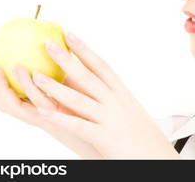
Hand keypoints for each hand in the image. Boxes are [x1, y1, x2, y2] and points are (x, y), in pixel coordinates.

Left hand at [0, 32, 179, 158]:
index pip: (101, 66)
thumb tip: (97, 90)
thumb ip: (114, 101)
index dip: (84, 50)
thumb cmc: (145, 139)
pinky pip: (78, 126)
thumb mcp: (131, 113)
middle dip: (67, 60)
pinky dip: (60, 118)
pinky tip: (43, 112)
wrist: (158, 160)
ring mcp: (110, 120)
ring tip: (36, 76)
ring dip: (55, 87)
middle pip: (87, 77)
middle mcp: (117, 103)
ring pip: (79, 100)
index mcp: (123, 94)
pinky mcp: (105, 138)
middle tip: (48, 44)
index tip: (70, 35)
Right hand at [0, 58, 103, 158]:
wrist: (106, 125)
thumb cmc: (90, 100)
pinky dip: (33, 91)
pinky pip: (42, 106)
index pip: (6, 94)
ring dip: (10, 86)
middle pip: (4, 102)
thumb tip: (57, 35)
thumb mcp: (73, 80)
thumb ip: (63, 65)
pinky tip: (33, 74)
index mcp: (36, 104)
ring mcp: (46, 119)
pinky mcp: (60, 121)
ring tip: (8, 65)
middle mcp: (36, 114)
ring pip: (19, 106)